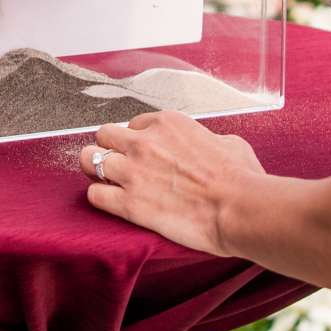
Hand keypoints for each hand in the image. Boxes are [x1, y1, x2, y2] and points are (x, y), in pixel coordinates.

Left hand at [81, 112, 266, 256]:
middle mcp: (144, 142)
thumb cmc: (241, 177)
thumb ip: (207, 139)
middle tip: (119, 165)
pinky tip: (112, 203)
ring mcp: (133, 172)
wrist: (239, 208)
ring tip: (106, 181)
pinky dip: (100, 198)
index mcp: (167, 123)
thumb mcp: (228, 142)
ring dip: (96, 170)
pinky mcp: (129, 203)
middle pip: (104, 136)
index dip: (137, 139)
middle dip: (109, 149)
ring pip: (89, 160)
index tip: (143, 153)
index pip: (134, 124)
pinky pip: (94, 194)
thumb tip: (210, 145)